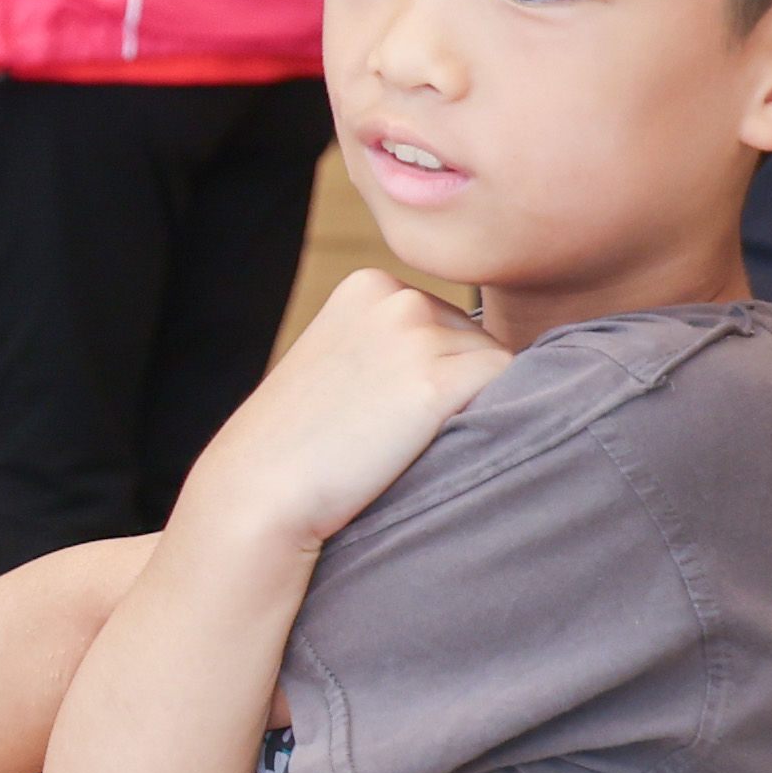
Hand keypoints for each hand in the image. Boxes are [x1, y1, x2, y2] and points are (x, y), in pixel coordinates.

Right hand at [181, 268, 511, 551]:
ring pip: (496, 367)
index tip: (376, 408)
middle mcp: (395, 295)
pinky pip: (512, 388)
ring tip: (402, 441)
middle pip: (476, 340)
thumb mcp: (340, 363)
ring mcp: (415, 334)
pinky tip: (431, 444)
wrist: (259, 487)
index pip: (447, 324)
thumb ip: (394, 343)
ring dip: (468, 408)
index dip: (428, 377)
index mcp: (368, 285)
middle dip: (453, 388)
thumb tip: (479, 356)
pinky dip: (490, 420)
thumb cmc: (298, 444)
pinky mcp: (437, 379)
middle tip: (389, 432)